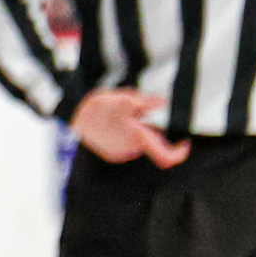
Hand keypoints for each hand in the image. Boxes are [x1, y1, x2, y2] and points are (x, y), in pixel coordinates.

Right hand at [71, 87, 189, 167]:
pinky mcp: (110, 152)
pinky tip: (114, 120)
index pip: (167, 156)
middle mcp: (130, 150)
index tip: (184, 142)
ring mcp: (119, 153)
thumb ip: (147, 103)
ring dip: (137, 128)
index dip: (180, 152)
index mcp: (138, 139)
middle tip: (140, 110)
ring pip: (139, 141)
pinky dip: (126, 133)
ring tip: (122, 112)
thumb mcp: (125, 99)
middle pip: (152, 141)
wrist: (70, 117)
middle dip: (151, 126)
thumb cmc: (97, 109)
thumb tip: (163, 102)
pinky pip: (126, 144)